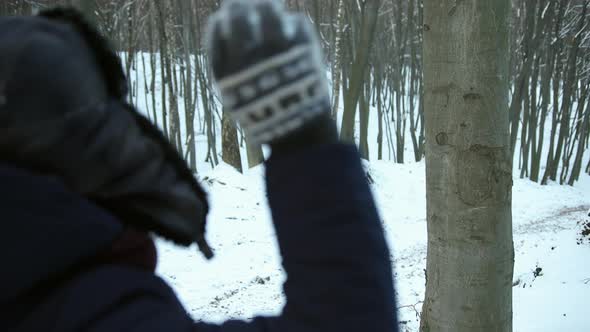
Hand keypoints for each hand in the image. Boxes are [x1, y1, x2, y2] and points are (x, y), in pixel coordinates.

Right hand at [206, 0, 330, 144]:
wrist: (300, 136)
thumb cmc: (263, 112)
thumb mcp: (233, 93)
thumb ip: (224, 61)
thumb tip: (220, 20)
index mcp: (229, 72)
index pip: (218, 29)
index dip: (223, 20)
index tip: (227, 16)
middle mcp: (251, 59)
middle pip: (240, 16)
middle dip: (239, 5)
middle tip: (242, 3)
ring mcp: (279, 53)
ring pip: (270, 12)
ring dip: (266, 6)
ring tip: (267, 7)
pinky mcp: (305, 51)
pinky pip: (297, 23)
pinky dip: (294, 23)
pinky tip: (291, 28)